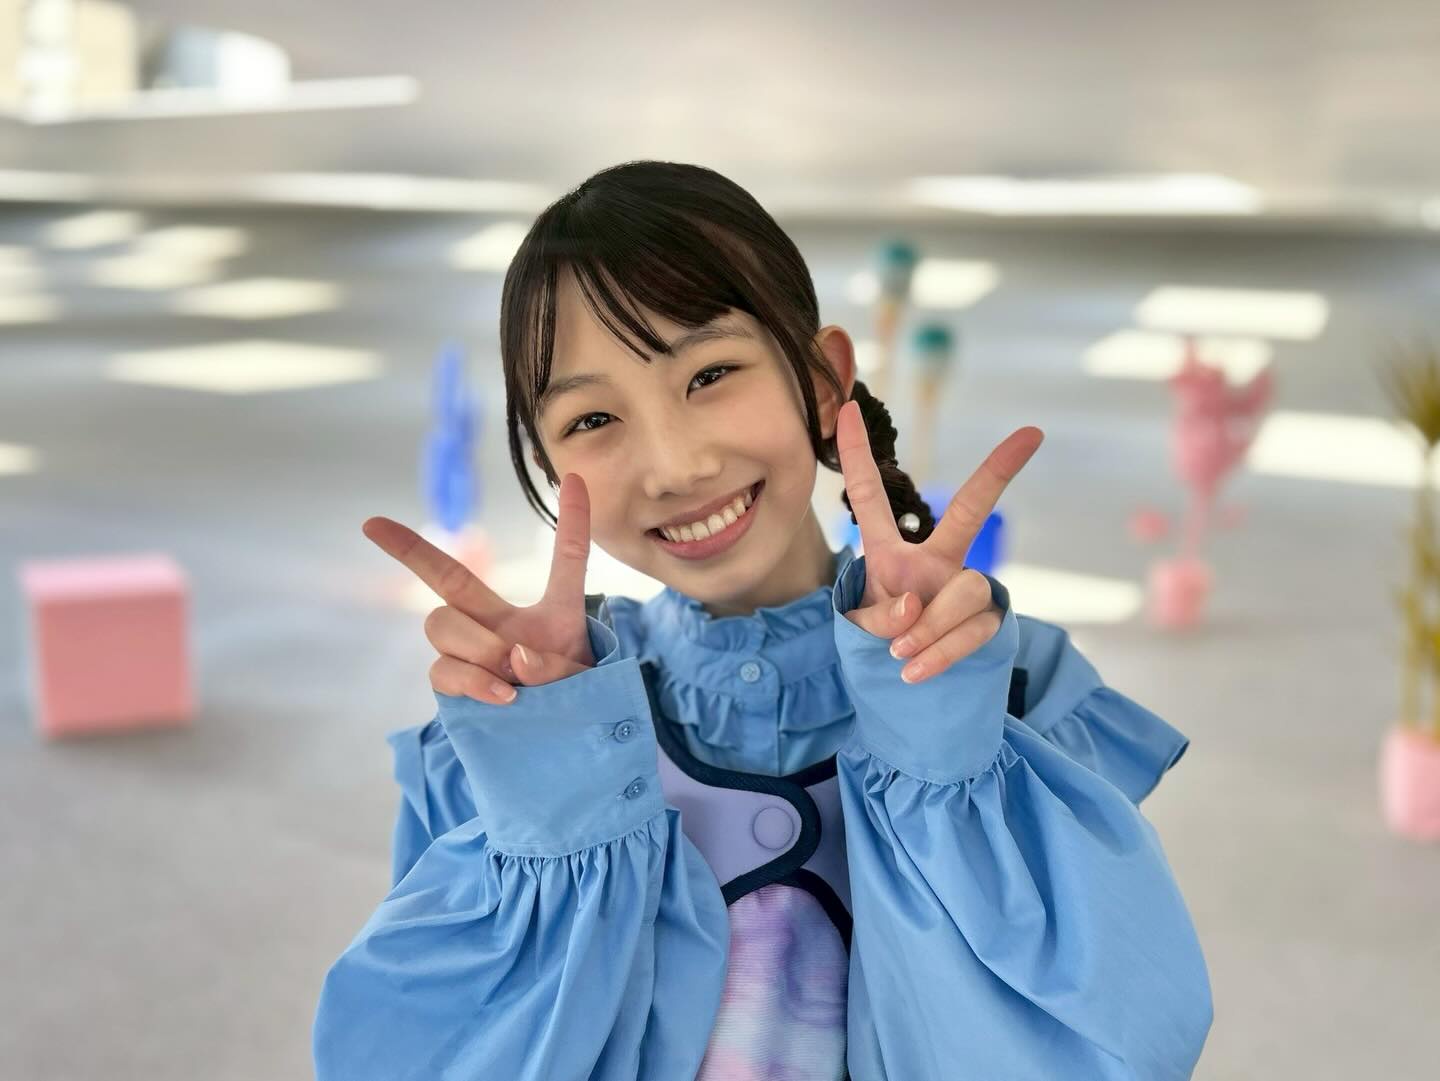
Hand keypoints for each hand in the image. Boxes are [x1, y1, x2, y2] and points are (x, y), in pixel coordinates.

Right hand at [363, 473, 594, 704]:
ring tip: (516, 680)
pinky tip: (504, 697)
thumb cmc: (575, 709)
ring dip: (479, 647)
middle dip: (407, 547)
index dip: (575, 516)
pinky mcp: (454, 685)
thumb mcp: (588, 680)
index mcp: (552, 612)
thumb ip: (556, 664)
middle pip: (449, 577)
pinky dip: (473, 681)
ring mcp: (474, 652)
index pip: (565, 555)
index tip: (575, 477)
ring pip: (442, 624)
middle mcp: (503, 622)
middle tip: (383, 533)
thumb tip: (513, 658)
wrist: (564, 751)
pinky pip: (443, 669)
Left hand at [835, 400, 1043, 683]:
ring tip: (900, 653)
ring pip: (962, 592)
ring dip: (928, 629)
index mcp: (889, 553)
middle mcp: (934, 560)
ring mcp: (965, 588)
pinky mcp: (989, 620)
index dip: (854, 454)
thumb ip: (877, 615)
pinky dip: (938, 654)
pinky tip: (913, 672)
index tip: (845, 408)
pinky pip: (971, 629)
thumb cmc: (879, 648)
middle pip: (970, 513)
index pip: (870, 497)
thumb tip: (914, 604)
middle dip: (997, 473)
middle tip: (1032, 433)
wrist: (909, 693)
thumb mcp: (859, 630)